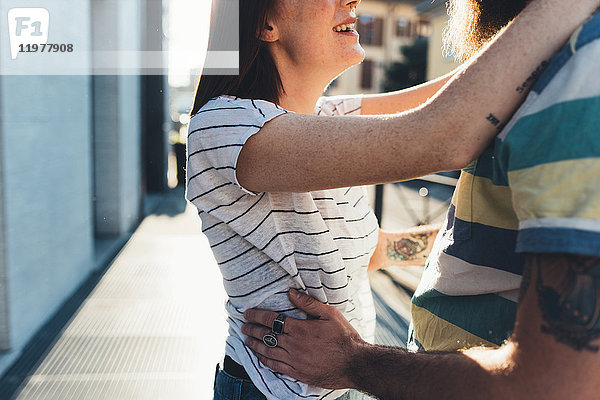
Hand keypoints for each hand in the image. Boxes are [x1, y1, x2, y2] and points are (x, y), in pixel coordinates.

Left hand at [242, 289, 366, 388]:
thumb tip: (290, 293)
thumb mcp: (329, 314)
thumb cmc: (344, 337)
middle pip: (266, 335)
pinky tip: (260, 356)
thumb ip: (308, 303)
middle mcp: (293, 345)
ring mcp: (294, 361)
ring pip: (268, 351)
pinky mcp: (298, 373)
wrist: (354, 364)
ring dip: (255, 344)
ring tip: (246, 339)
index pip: (272, 320)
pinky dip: (265, 360)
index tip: (248, 313)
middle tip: (243, 325)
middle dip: (252, 329)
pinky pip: (276, 367)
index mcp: (300, 329)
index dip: (257, 315)